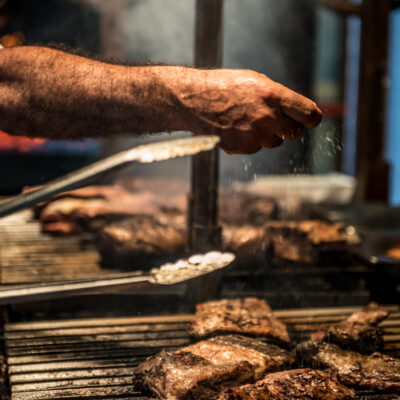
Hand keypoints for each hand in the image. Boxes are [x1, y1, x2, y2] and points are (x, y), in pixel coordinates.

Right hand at [178, 69, 321, 153]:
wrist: (195, 101)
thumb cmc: (226, 87)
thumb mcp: (256, 82)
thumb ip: (279, 97)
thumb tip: (298, 111)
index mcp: (273, 96)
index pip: (308, 114)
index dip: (312, 119)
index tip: (310, 120)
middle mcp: (267, 118)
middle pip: (295, 133)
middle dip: (290, 128)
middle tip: (280, 121)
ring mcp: (254, 135)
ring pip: (274, 142)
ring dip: (268, 134)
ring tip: (248, 120)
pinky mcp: (243, 148)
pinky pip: (256, 147)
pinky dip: (250, 140)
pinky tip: (236, 128)